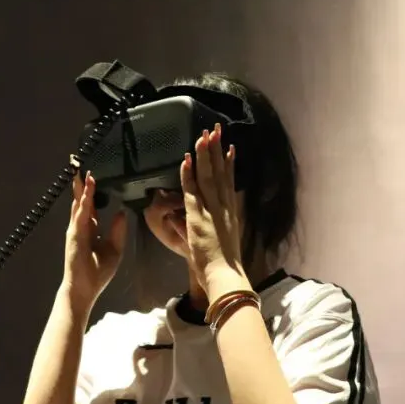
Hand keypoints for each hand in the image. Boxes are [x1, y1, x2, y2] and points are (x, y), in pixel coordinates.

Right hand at [62, 161, 127, 313]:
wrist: (85, 289)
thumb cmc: (97, 272)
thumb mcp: (115, 248)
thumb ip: (117, 230)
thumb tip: (120, 212)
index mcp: (90, 229)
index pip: (90, 204)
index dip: (90, 190)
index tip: (91, 174)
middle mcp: (81, 226)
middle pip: (81, 200)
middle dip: (80, 183)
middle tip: (77, 163)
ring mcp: (76, 230)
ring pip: (78, 204)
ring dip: (80, 188)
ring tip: (79, 171)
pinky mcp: (75, 237)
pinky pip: (80, 217)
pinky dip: (83, 204)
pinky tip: (86, 194)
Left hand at [180, 125, 250, 297]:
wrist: (224, 274)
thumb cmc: (219, 265)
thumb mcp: (206, 242)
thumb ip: (190, 228)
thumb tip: (175, 219)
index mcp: (229, 212)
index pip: (229, 182)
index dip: (229, 163)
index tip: (229, 147)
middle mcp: (223, 206)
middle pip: (221, 172)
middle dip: (217, 150)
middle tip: (216, 130)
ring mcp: (212, 209)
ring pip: (209, 176)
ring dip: (205, 154)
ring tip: (204, 135)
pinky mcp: (200, 215)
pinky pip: (193, 190)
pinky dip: (190, 174)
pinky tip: (186, 159)